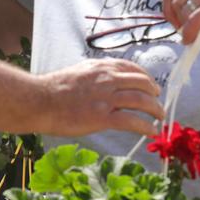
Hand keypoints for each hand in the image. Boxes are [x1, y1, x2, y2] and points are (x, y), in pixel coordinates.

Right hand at [37, 59, 164, 136]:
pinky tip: (151, 131)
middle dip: (154, 93)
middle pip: (142, 83)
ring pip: (141, 101)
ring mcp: (106, 98)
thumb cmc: (53, 89)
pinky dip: (145, 126)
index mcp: (102, 68)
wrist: (39, 100)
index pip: (132, 69)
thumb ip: (96, 75)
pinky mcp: (102, 117)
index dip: (146, 78)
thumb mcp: (79, 72)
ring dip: (155, 110)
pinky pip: (132, 121)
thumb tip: (108, 81)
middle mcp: (107, 79)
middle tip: (158, 102)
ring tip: (160, 118)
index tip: (151, 86)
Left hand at [162, 0, 199, 43]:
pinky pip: (194, 22)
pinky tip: (192, 40)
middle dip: (177, 22)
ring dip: (187, 29)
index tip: (175, 23)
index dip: (167, 11)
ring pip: (184, 14)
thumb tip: (181, 21)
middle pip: (174, 5)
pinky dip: (189, 33)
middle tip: (188, 31)